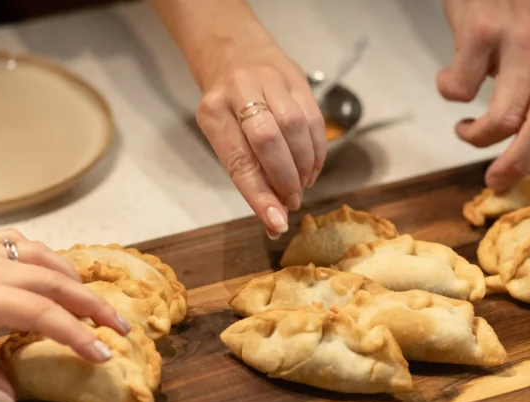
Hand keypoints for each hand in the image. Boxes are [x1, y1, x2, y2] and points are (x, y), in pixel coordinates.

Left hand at [0, 228, 130, 401]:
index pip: (44, 314)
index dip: (78, 336)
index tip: (104, 356)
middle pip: (57, 282)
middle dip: (94, 306)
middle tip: (123, 330)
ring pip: (44, 260)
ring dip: (76, 280)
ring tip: (97, 302)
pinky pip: (20, 245)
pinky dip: (46, 256)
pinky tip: (52, 268)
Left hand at [195, 39, 326, 238]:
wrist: (233, 50)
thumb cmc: (226, 105)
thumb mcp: (223, 135)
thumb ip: (248, 175)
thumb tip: (275, 222)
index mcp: (213, 112)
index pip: (239, 161)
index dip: (260, 195)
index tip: (277, 223)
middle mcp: (239, 91)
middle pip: (269, 140)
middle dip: (285, 179)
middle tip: (292, 201)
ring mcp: (270, 80)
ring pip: (296, 127)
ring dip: (304, 165)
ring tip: (303, 184)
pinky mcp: (295, 77)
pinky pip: (313, 118)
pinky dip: (317, 149)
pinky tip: (313, 166)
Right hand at [437, 0, 529, 207]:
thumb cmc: (518, 19)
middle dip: (517, 164)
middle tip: (494, 182)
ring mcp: (522, 40)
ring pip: (503, 116)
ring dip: (476, 137)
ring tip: (464, 131)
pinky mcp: (482, 33)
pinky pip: (461, 90)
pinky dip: (449, 96)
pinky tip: (449, 83)